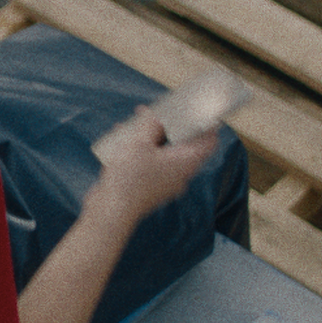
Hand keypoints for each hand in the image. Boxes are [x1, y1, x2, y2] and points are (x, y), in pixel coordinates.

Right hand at [88, 108, 217, 222]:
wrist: (112, 210)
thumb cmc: (130, 176)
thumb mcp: (140, 143)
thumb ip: (151, 125)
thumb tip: (156, 118)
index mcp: (186, 162)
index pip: (209, 142)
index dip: (207, 126)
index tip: (198, 112)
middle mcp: (181, 174)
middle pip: (186, 146)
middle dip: (172, 127)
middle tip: (161, 113)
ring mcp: (166, 184)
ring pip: (166, 155)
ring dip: (154, 138)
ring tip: (136, 124)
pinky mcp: (151, 189)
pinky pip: (153, 165)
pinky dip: (143, 152)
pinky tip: (123, 141)